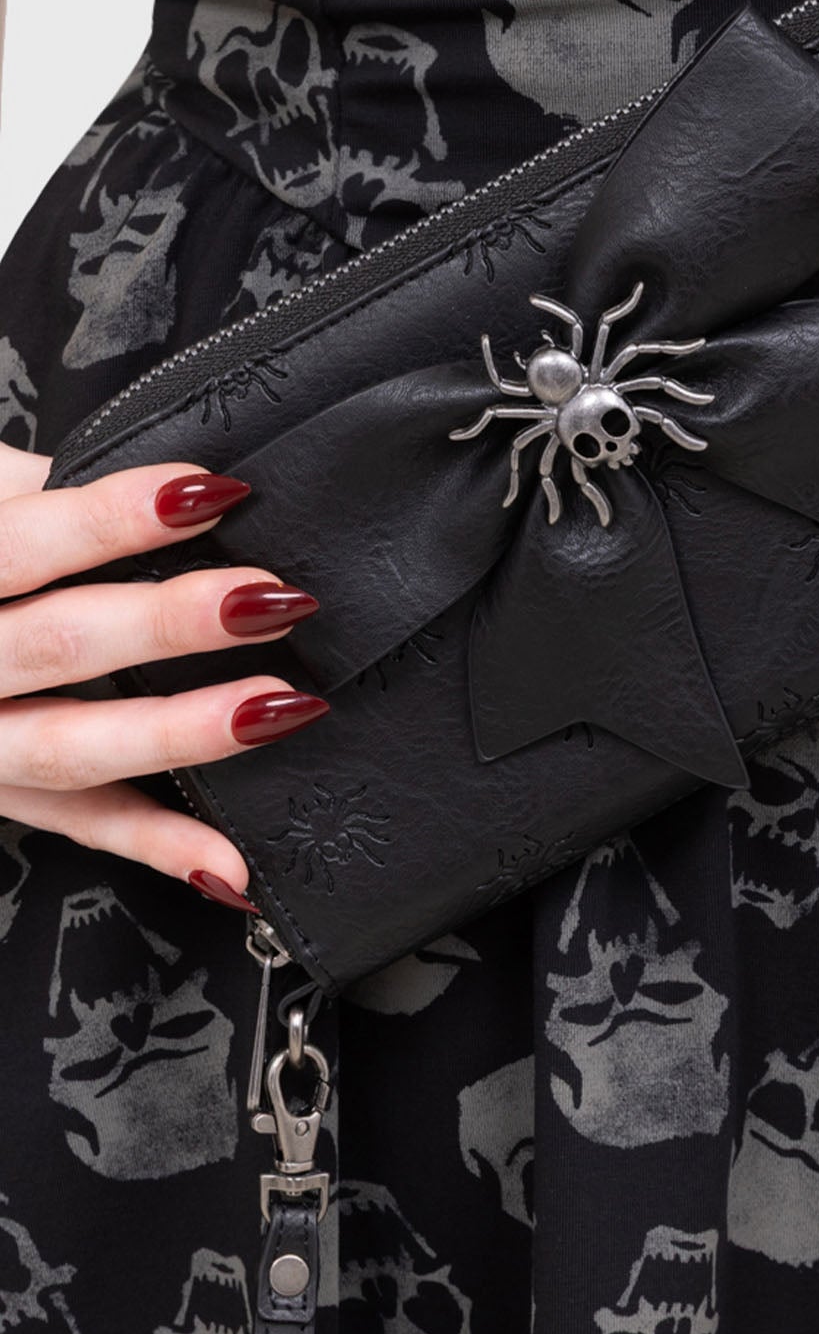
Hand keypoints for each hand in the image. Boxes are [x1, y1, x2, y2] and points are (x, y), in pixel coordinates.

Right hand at [0, 440, 322, 909]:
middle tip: (268, 599)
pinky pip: (79, 826)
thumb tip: (150, 470)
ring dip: (178, 733)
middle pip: (57, 646)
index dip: (111, 518)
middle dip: (167, 624)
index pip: (21, 544)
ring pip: (70, 747)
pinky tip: (230, 863)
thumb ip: (26, 486)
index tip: (210, 492)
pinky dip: (157, 847)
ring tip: (277, 708)